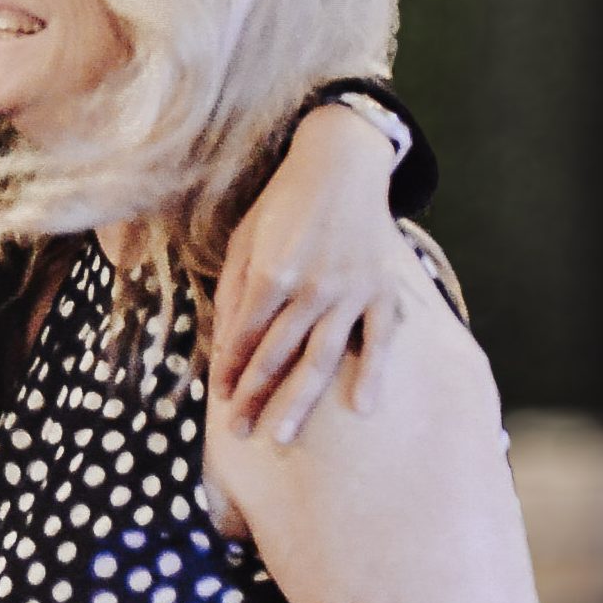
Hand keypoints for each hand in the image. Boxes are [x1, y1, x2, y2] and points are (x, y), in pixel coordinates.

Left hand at [211, 103, 416, 444]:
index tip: (220, 402)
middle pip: (278, 356)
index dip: (230, 372)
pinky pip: (379, 340)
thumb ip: (235, 293)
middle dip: (256, 398)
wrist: (341, 167)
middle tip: (240, 433)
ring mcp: (351, 291)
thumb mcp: (244, 241)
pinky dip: (372, 374)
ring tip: (282, 436)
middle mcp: (311, 287)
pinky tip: (362, 409)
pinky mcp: (383, 290)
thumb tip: (224, 345)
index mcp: (271, 273)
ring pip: (322, 358)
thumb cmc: (282, 206)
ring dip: (300, 401)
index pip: (244, 337)